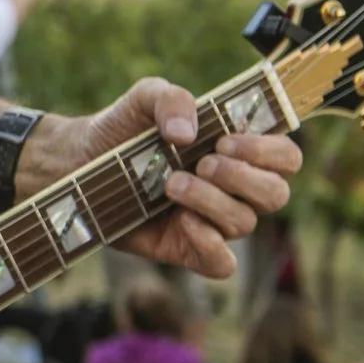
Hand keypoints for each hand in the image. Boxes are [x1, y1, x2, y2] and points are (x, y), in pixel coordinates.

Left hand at [35, 77, 299, 277]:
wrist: (78, 161)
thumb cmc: (122, 127)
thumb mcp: (144, 98)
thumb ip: (172, 99)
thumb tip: (186, 133)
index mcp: (237, 149)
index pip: (285, 158)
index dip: (269, 152)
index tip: (227, 140)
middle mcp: (233, 187)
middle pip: (276, 195)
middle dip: (244, 177)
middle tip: (204, 162)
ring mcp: (212, 220)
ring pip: (244, 223)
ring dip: (212, 201)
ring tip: (171, 183)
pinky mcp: (186, 248)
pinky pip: (222, 264)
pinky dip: (212, 246)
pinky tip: (185, 223)